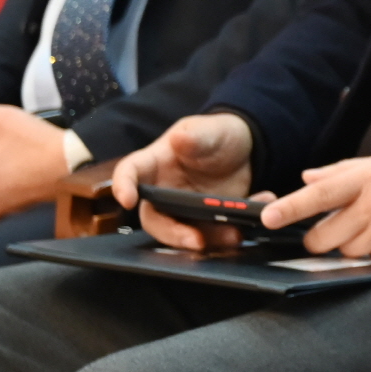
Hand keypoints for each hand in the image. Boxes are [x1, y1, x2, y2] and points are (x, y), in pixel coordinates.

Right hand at [114, 110, 255, 248]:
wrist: (247, 148)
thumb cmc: (216, 135)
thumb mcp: (209, 131)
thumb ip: (195, 137)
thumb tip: (179, 138)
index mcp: (155, 163)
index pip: (129, 172)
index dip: (123, 186)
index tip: (127, 200)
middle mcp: (163, 191)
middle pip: (155, 218)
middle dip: (173, 233)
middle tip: (197, 240)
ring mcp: (184, 209)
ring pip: (184, 233)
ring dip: (208, 239)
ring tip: (234, 236)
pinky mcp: (206, 220)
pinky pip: (211, 234)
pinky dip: (228, 235)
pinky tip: (246, 228)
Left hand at [254, 149, 370, 259]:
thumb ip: (341, 171)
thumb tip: (306, 178)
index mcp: (368, 179)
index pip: (321, 195)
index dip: (291, 207)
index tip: (268, 217)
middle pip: (323, 238)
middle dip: (317, 238)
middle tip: (329, 228)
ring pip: (344, 252)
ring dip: (347, 245)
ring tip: (369, 227)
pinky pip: (368, 260)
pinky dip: (370, 252)